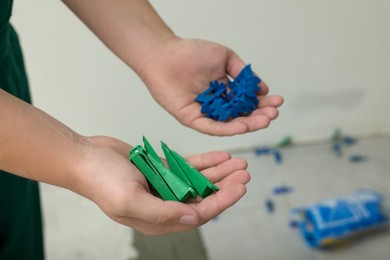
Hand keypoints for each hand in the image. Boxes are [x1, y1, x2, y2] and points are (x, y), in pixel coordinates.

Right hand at [73, 136, 249, 235]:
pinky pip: (188, 166)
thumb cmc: (102, 181)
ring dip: (219, 172)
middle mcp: (165, 205)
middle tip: (244, 172)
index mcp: (159, 219)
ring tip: (239, 162)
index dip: (222, 201)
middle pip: (204, 197)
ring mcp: (164, 186)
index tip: (240, 187)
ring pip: (199, 181)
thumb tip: (194, 216)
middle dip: (226, 185)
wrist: (85, 158)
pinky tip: (221, 155)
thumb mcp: (130, 200)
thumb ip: (162, 212)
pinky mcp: (162, 170)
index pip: (199, 213)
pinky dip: (205, 161)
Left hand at [136, 37, 283, 135]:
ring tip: (264, 121)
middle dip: (259, 116)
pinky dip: (227, 128)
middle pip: (242, 115)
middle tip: (273, 115)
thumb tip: (262, 88)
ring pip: (229, 124)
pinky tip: (243, 126)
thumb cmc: (192, 53)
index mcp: (225, 91)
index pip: (248, 101)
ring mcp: (206, 114)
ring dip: (248, 124)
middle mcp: (217, 105)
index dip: (263, 102)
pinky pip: (212, 127)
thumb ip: (242, 73)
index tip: (278, 101)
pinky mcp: (193, 120)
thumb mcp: (224, 57)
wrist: (166, 55)